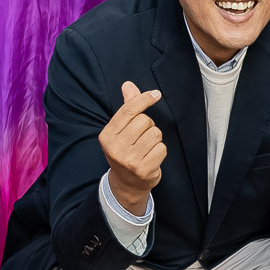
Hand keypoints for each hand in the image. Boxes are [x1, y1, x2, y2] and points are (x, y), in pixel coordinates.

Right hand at [99, 81, 165, 215]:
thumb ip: (127, 107)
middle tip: (141, 139)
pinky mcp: (143, 169)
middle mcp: (115, 147)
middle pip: (145, 121)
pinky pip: (162, 148)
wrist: (126, 184)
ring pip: (155, 134)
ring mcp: (128, 160)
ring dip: (155, 139)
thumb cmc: (125, 151)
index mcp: (107, 135)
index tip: (156, 94)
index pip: (129, 110)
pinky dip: (160, 151)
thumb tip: (128, 85)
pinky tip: (150, 158)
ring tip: (146, 149)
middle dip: (148, 126)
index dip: (144, 99)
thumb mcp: (121, 130)